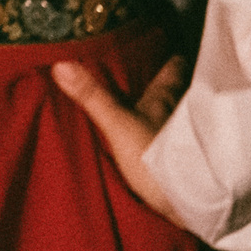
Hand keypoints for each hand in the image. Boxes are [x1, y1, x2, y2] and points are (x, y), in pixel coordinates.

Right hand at [51, 55, 187, 223]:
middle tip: (153, 70)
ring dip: (166, 111)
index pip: (172, 69)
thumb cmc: (158, 158)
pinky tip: (153, 142)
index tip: (165, 45)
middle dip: (167, 82)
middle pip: (177, 92)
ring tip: (150, 103)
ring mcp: (182, 140)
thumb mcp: (119, 125)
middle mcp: (178, 115)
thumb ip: (93, 97)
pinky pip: (172, 142)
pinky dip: (164, 138)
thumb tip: (61, 63)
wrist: (190, 204)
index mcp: (164, 100)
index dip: (170, 57)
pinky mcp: (181, 164)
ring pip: (176, 117)